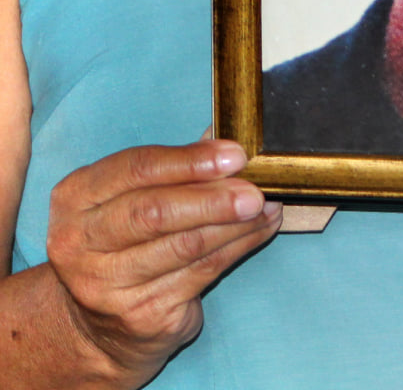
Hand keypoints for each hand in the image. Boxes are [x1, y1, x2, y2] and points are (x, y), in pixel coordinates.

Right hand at [44, 139, 281, 380]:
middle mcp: (79, 241)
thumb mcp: (133, 197)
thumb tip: (227, 138)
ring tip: (266, 207)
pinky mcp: (139, 314)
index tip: (235, 155)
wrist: (100, 323)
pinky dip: (238, 247)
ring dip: (235, 224)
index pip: (135, 168)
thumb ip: (175, 167)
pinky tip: (259, 230)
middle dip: (212, 199)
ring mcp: (105, 284)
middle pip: (153, 212)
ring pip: (185, 246)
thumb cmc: (126, 241)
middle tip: (254, 191)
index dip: (190, 160)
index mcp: (76, 197)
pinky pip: (202, 272)